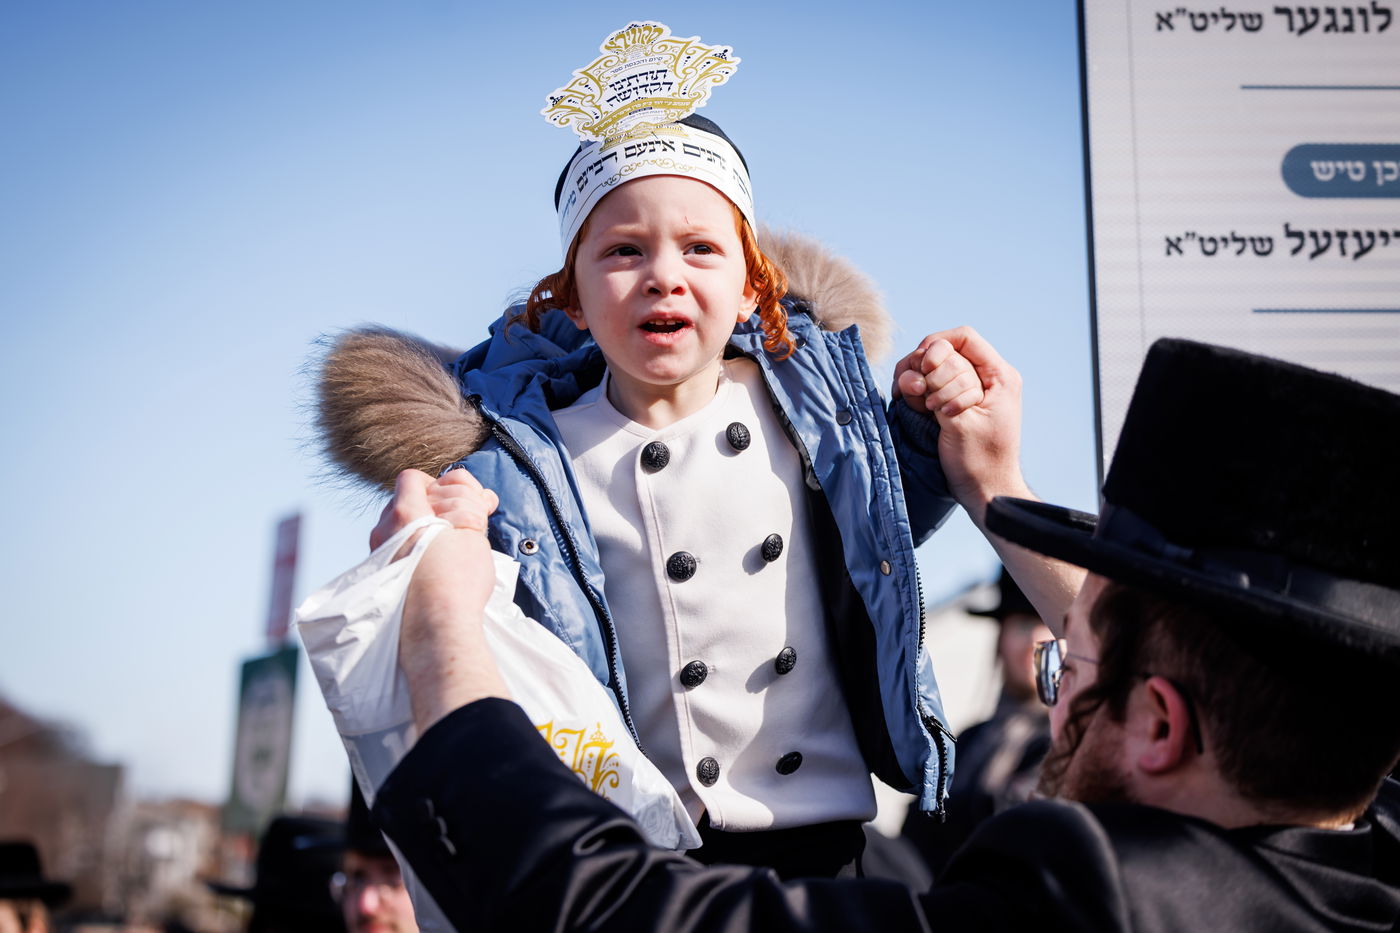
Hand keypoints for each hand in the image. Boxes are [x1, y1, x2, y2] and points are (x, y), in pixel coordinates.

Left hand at [391, 468, 509, 729]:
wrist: (436, 630)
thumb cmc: (457, 580)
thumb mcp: (473, 533)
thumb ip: (470, 504)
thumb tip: (477, 492)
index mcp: (404, 513)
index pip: (412, 479)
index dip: (437, 487)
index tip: (456, 504)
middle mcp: (382, 530)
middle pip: (404, 502)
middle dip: (433, 508)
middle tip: (460, 524)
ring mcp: (377, 555)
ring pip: (398, 528)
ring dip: (423, 530)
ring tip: (449, 549)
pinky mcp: (379, 578)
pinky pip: (394, 552)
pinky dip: (413, 552)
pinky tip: (433, 568)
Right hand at [894, 327, 1026, 523]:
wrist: (984, 490)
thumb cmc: (980, 462)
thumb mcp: (962, 421)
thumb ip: (946, 384)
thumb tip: (927, 358)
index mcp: (1000, 376)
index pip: (964, 337)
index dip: (937, 345)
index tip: (922, 365)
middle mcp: (987, 377)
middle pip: (946, 351)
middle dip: (927, 369)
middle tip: (923, 399)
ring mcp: (971, 389)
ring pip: (935, 367)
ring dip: (921, 382)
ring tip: (920, 405)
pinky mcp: (957, 401)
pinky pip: (933, 384)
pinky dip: (919, 392)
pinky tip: (915, 406)